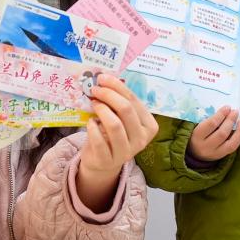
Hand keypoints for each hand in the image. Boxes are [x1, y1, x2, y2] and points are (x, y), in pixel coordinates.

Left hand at [77, 74, 158, 211]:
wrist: (103, 161)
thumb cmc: (112, 134)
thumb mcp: (121, 118)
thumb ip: (119, 102)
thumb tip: (106, 78)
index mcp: (149, 126)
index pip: (134, 101)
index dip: (117, 87)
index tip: (102, 78)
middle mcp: (141, 140)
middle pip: (126, 110)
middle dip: (109, 95)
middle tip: (95, 89)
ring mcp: (126, 152)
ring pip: (115, 125)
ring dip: (101, 110)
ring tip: (94, 103)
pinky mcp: (108, 160)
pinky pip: (99, 140)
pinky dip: (92, 127)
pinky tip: (89, 122)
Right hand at [188, 105, 239, 162]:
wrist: (194, 153)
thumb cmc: (197, 134)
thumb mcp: (198, 126)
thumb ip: (210, 119)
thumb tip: (227, 110)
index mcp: (197, 136)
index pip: (211, 124)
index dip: (221, 115)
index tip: (227, 107)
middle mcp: (205, 146)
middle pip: (221, 134)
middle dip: (230, 121)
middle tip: (236, 112)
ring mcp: (215, 153)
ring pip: (230, 143)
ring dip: (239, 131)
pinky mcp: (222, 156)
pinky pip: (234, 147)